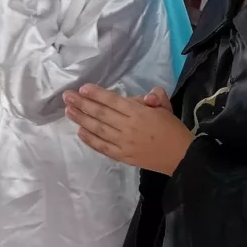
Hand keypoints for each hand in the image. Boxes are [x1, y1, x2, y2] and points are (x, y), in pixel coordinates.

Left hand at [63, 84, 191, 174]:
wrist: (180, 157)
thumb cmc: (173, 129)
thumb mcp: (167, 108)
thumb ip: (156, 97)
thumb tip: (147, 96)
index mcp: (140, 113)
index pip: (113, 101)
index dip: (97, 94)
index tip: (83, 89)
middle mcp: (128, 127)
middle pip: (101, 113)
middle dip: (82, 104)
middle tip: (67, 96)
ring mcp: (124, 143)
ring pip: (98, 129)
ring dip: (81, 119)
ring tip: (68, 111)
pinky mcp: (122, 156)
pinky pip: (102, 147)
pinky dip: (90, 140)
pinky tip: (80, 131)